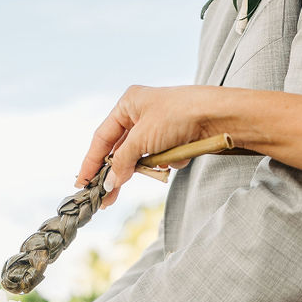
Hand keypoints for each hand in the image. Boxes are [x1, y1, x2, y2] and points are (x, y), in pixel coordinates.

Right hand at [77, 85, 228, 206]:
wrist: (219, 115)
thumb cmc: (178, 116)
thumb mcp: (143, 139)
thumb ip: (121, 162)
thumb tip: (108, 184)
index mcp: (128, 103)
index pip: (102, 138)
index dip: (90, 162)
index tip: (82, 184)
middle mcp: (140, 113)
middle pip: (119, 150)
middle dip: (116, 173)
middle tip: (105, 198)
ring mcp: (157, 126)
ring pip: (140, 156)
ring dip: (145, 168)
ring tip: (151, 173)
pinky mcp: (173, 138)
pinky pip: (160, 157)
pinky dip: (165, 163)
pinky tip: (175, 160)